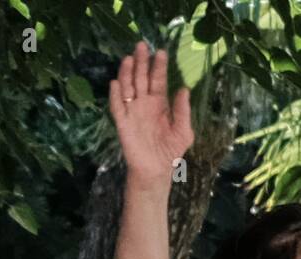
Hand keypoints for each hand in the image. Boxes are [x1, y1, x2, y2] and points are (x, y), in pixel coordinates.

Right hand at [109, 42, 193, 186]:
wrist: (156, 170)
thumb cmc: (171, 151)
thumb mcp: (184, 130)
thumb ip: (183, 110)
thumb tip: (183, 89)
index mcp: (160, 103)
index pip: (158, 80)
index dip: (159, 66)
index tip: (160, 52)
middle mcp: (145, 104)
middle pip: (141, 78)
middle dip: (141, 62)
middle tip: (141, 45)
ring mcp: (133, 113)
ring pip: (128, 88)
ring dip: (127, 74)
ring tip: (128, 58)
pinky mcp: (122, 124)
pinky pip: (117, 107)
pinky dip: (115, 96)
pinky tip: (116, 83)